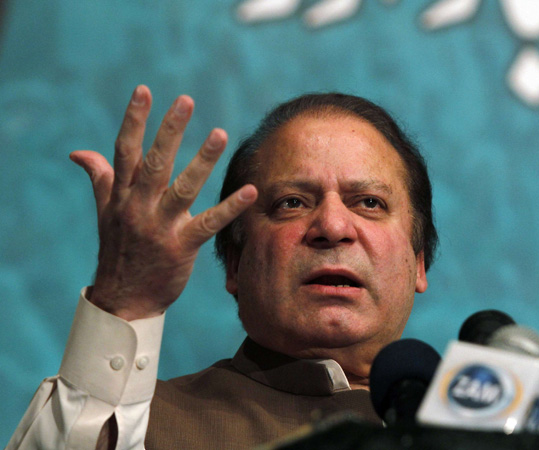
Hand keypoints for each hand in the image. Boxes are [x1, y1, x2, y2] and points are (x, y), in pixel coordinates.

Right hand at [70, 85, 256, 320]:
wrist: (123, 299)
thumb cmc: (118, 251)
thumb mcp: (105, 213)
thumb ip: (100, 179)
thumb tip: (79, 152)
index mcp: (121, 196)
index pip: (126, 151)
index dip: (134, 120)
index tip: (144, 90)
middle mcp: (138, 207)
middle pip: (154, 163)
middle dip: (170, 130)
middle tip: (186, 101)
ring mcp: (160, 227)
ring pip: (183, 188)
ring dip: (202, 160)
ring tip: (220, 133)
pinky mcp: (182, 247)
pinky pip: (209, 223)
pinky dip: (230, 208)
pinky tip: (251, 191)